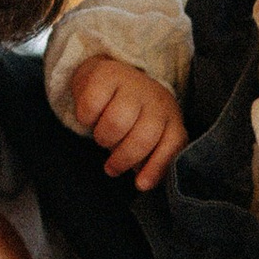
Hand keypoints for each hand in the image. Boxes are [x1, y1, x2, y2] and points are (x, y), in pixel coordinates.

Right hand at [64, 52, 186, 191]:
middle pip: (142, 137)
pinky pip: (91, 107)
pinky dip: (86, 118)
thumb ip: (150, 157)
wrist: (110, 74)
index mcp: (170, 116)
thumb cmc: (131, 114)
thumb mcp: (148, 133)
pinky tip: (91, 116)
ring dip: (103, 138)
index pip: (173, 143)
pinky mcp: (105, 75)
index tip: (140, 185)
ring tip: (102, 137)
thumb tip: (142, 182)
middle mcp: (155, 98)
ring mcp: (132, 84)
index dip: (157, 167)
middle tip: (112, 167)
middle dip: (123, 158)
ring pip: (116, 123)